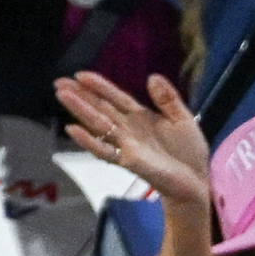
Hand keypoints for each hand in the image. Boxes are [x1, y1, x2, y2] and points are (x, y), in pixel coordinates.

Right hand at [53, 69, 209, 205]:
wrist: (196, 180)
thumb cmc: (188, 152)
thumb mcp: (182, 118)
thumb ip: (168, 98)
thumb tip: (152, 76)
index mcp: (140, 116)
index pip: (115, 97)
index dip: (99, 86)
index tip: (80, 74)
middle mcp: (128, 129)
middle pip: (100, 108)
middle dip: (80, 95)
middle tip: (58, 83)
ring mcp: (126, 145)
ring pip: (98, 124)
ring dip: (80, 110)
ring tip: (62, 96)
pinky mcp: (129, 161)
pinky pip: (105, 151)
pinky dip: (88, 141)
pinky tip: (74, 130)